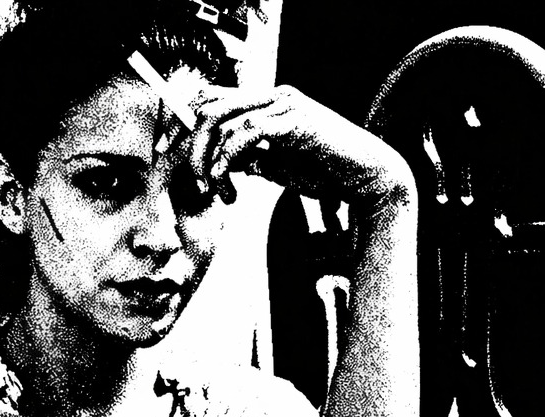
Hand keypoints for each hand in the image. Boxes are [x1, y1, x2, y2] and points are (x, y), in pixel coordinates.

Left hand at [187, 84, 413, 207]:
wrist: (364, 177)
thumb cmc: (324, 174)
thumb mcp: (276, 167)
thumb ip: (251, 159)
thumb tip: (223, 161)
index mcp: (269, 103)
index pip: (214, 101)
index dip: (188, 129)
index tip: (179, 160)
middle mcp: (274, 96)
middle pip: (208, 106)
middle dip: (191, 146)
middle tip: (196, 182)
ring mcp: (284, 103)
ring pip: (220, 120)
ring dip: (210, 164)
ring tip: (221, 193)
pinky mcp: (293, 119)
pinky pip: (244, 133)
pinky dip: (227, 164)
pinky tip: (232, 191)